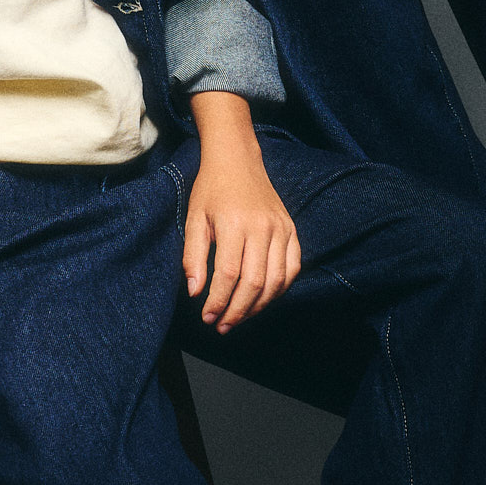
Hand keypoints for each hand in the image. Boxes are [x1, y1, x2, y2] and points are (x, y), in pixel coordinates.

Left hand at [185, 93, 300, 333]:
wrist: (237, 159)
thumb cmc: (211, 189)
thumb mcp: (194, 218)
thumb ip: (193, 257)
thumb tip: (195, 293)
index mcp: (234, 224)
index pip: (228, 275)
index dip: (218, 302)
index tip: (208, 317)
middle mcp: (262, 227)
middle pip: (254, 283)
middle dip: (237, 311)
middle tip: (222, 325)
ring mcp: (281, 228)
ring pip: (275, 281)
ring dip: (258, 306)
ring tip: (240, 317)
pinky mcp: (291, 229)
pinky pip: (292, 268)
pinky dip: (280, 289)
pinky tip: (263, 298)